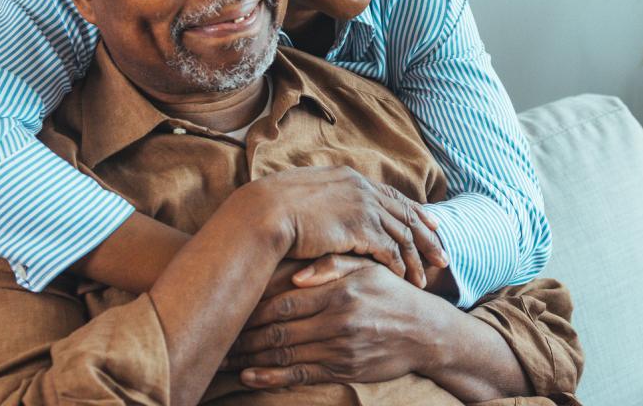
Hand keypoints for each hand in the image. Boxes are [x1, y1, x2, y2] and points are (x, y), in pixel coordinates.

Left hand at [221, 260, 450, 387]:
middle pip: (277, 330)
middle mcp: (337, 321)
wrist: (425, 331)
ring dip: (250, 359)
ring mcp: (340, 349)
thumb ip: (333, 264)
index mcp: (339, 291)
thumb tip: (296, 272)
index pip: (284, 300)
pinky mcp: (343, 370)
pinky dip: (271, 377)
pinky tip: (249, 377)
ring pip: (285, 354)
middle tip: (217, 336)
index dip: (252, 306)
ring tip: (224, 358)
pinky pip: (300, 375)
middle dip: (243, 335)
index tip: (230, 306)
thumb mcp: (367, 268)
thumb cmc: (390, 293)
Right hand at [252, 166, 446, 287]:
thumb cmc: (273, 208)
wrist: (264, 212)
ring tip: (426, 278)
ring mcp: (363, 207)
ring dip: (416, 258)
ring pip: (402, 234)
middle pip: (406, 214)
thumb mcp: (303, 194)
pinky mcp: (360, 228)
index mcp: (350, 178)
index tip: (431, 223)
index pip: (392, 195)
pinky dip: (400, 265)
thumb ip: (324, 199)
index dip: (414, 210)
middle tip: (443, 254)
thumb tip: (324, 209)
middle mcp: (362, 189)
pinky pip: (390, 250)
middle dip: (427, 236)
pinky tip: (404, 280)